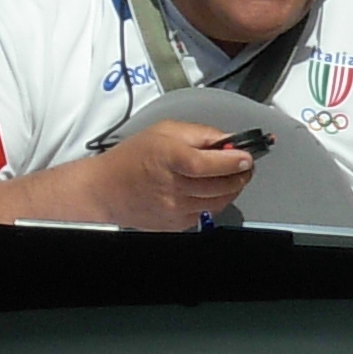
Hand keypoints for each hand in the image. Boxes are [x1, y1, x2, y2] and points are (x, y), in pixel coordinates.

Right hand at [89, 121, 258, 229]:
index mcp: (168, 158)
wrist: (106, 190)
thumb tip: (227, 140)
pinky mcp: (176, 223)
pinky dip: (216, 201)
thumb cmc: (132, 158)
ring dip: (232, 188)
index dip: (232, 161)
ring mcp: (174, 209)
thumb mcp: (164, 130)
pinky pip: (207, 213)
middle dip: (240, 174)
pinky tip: (212, 189)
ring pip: (218, 202)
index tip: (246, 157)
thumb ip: (199, 133)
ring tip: (233, 176)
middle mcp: (172, 187)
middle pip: (219, 186)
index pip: (208, 164)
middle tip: (245, 165)